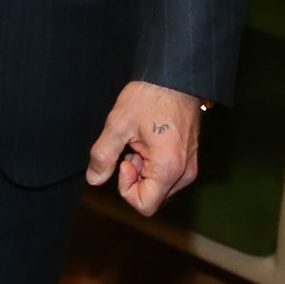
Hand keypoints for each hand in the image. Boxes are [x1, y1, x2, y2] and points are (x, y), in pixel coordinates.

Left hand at [86, 81, 202, 214]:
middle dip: (134, 179)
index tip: (124, 161)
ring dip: (143, 172)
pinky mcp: (190, 159)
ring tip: (139, 143)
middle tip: (130, 149)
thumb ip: (103, 155)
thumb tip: (94, 179)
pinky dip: (153, 165)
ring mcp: (190, 167)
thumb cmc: (148, 97)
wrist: (175, 78)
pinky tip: (148, 142)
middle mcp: (184, 174)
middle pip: (152, 197)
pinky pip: (167, 176)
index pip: (145, 205)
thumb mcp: (117, 124)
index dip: (126, 188)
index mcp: (168, 168)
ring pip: (159, 187)